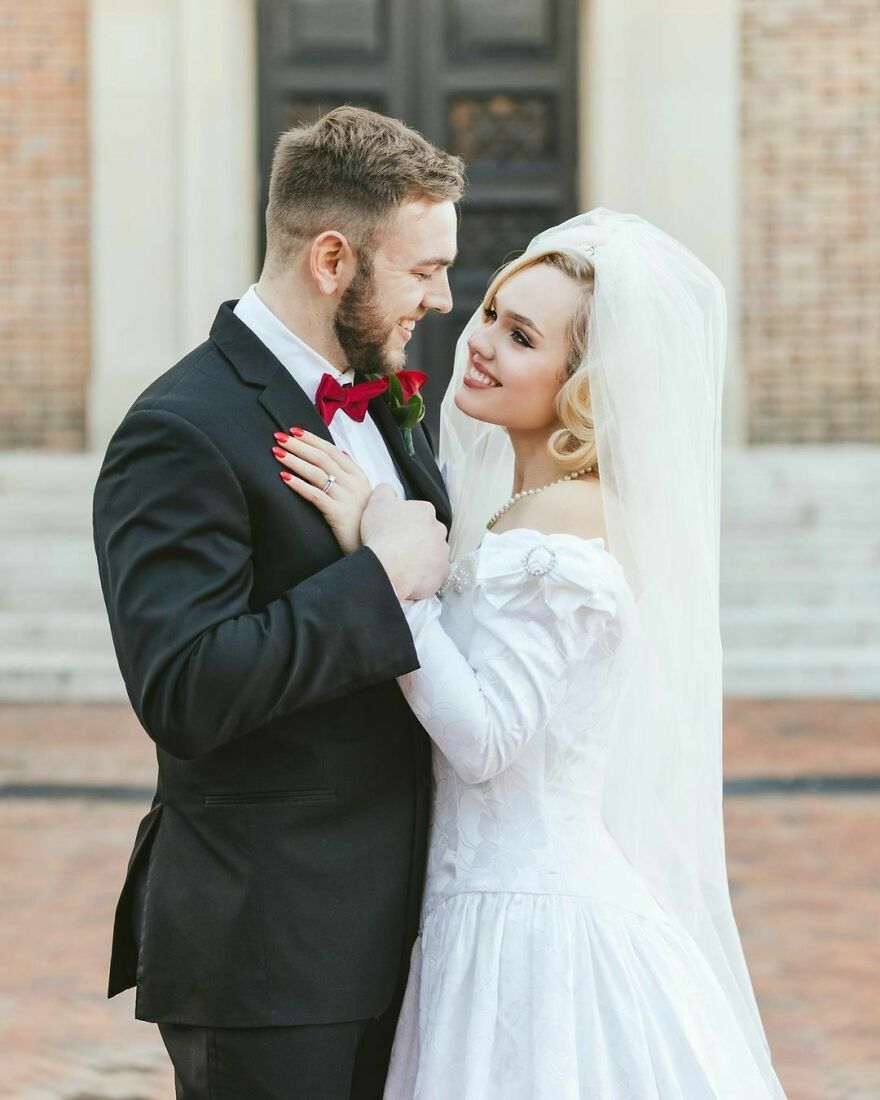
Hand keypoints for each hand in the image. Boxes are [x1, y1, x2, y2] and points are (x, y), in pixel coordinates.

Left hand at [273, 429, 371, 554]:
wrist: (374, 546)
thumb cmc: (363, 520)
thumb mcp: (362, 493)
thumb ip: (351, 473)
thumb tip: (341, 452)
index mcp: (358, 475)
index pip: (332, 450)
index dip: (312, 439)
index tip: (294, 431)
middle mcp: (353, 483)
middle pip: (322, 458)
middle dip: (299, 445)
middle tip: (279, 437)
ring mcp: (346, 498)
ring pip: (317, 473)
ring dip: (295, 460)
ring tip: (277, 453)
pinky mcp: (338, 513)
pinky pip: (315, 495)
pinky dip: (299, 484)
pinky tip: (285, 477)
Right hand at [361, 484, 449, 599]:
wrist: (387, 570)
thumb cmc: (382, 534)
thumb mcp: (377, 502)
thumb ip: (385, 491)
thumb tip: (390, 490)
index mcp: (426, 511)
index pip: (418, 512)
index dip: (405, 520)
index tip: (393, 530)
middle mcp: (440, 530)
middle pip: (428, 532)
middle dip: (417, 537)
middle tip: (398, 547)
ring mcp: (443, 553)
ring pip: (433, 552)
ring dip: (423, 556)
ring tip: (403, 563)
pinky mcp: (442, 573)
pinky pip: (434, 572)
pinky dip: (425, 574)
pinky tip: (410, 576)